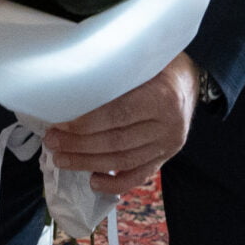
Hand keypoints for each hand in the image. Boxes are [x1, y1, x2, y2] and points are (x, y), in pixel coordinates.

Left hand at [41, 53, 200, 196]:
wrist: (191, 80)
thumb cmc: (159, 66)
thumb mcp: (142, 61)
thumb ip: (115, 73)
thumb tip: (70, 83)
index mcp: (161, 96)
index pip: (118, 114)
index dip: (86, 122)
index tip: (59, 123)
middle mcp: (168, 124)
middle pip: (117, 141)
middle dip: (79, 145)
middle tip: (52, 142)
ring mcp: (168, 144)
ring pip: (124, 160)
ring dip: (88, 163)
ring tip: (61, 159)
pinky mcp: (166, 157)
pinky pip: (140, 175)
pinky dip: (115, 183)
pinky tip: (93, 181)